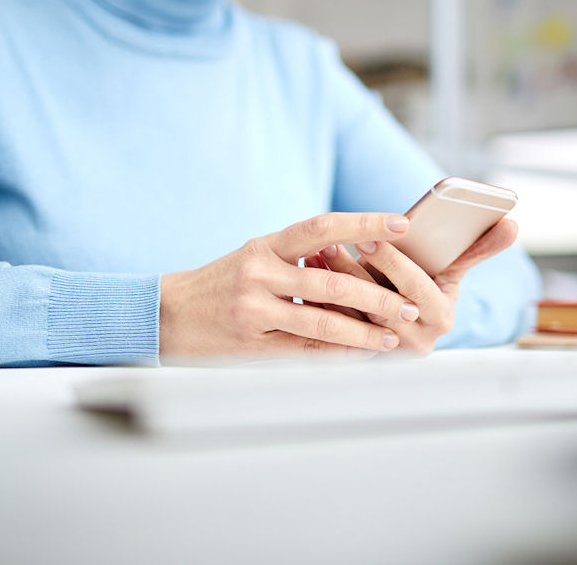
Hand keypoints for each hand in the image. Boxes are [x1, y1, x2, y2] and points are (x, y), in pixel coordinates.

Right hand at [158, 213, 424, 364]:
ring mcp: (253, 308)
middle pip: (331, 280)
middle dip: (377, 294)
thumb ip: (296, 259)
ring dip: (364, 330)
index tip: (401, 225)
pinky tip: (361, 353)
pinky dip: (337, 352)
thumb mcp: (254, 258)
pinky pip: (303, 348)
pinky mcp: (250, 341)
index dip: (364, 224)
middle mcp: (259, 272)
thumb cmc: (219, 284)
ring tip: (393, 336)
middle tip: (410, 304)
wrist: (166, 314)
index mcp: (264, 246)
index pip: (321, 227)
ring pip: (322, 319)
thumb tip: (354, 262)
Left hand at [316, 219, 518, 354]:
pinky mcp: (358, 355)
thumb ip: (478, 248)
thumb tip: (514, 223)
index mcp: (441, 316)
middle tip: (332, 241)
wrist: (403, 327)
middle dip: (353, 269)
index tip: (369, 236)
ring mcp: (385, 352)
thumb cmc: (426, 287)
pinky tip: (307, 275)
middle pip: (378, 303)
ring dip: (329, 283)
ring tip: (315, 252)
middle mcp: (416, 340)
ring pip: (351, 316)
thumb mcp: (451, 271)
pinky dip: (318, 300)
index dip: (392, 261)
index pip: (416, 287)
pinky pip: (332, 329)